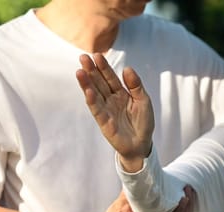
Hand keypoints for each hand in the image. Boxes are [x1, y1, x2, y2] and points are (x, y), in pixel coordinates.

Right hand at [76, 53, 153, 171]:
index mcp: (120, 93)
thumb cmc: (143, 122)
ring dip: (87, 83)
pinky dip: (92, 101)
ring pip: (94, 94)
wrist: (142, 144)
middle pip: (99, 83)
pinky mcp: (104, 123)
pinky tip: (87, 92)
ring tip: (79, 71)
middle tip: (83, 57)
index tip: (97, 55)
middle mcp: (110, 100)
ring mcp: (106, 111)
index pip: (110, 77)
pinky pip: (97, 110)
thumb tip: (127, 68)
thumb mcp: (143, 100)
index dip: (104, 67)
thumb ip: (135, 85)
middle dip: (91, 70)